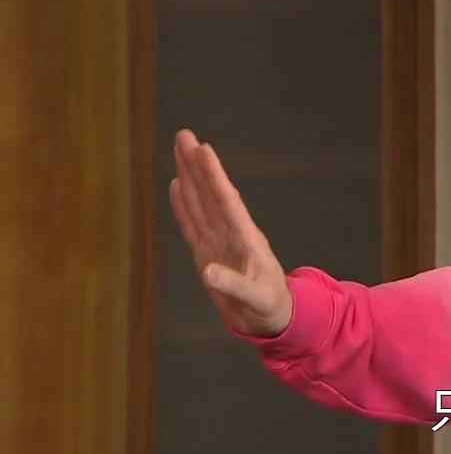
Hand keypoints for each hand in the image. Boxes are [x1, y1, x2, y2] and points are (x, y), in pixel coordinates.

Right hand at [169, 130, 291, 337]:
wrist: (271, 318)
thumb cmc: (270, 308)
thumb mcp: (256, 300)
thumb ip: (234, 287)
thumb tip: (208, 273)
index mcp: (246, 240)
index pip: (227, 202)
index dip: (214, 177)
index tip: (204, 150)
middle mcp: (231, 233)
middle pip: (211, 194)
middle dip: (197, 165)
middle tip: (184, 135)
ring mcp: (219, 240)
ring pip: (201, 203)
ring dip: (189, 176)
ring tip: (179, 149)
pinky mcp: (208, 251)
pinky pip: (193, 224)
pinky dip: (183, 205)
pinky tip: (176, 185)